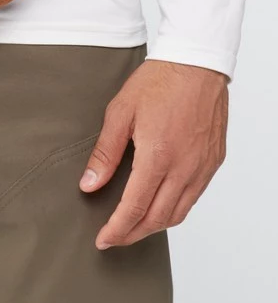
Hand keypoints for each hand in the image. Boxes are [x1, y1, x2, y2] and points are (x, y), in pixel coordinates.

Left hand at [79, 59, 227, 249]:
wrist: (197, 63)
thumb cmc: (159, 81)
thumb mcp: (120, 113)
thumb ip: (105, 153)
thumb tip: (89, 185)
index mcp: (158, 156)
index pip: (135, 208)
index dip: (117, 229)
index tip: (102, 240)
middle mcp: (184, 167)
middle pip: (158, 219)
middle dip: (133, 234)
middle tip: (114, 238)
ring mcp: (202, 166)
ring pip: (179, 212)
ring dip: (154, 226)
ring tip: (133, 227)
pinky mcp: (213, 161)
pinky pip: (194, 197)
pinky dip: (174, 209)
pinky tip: (159, 204)